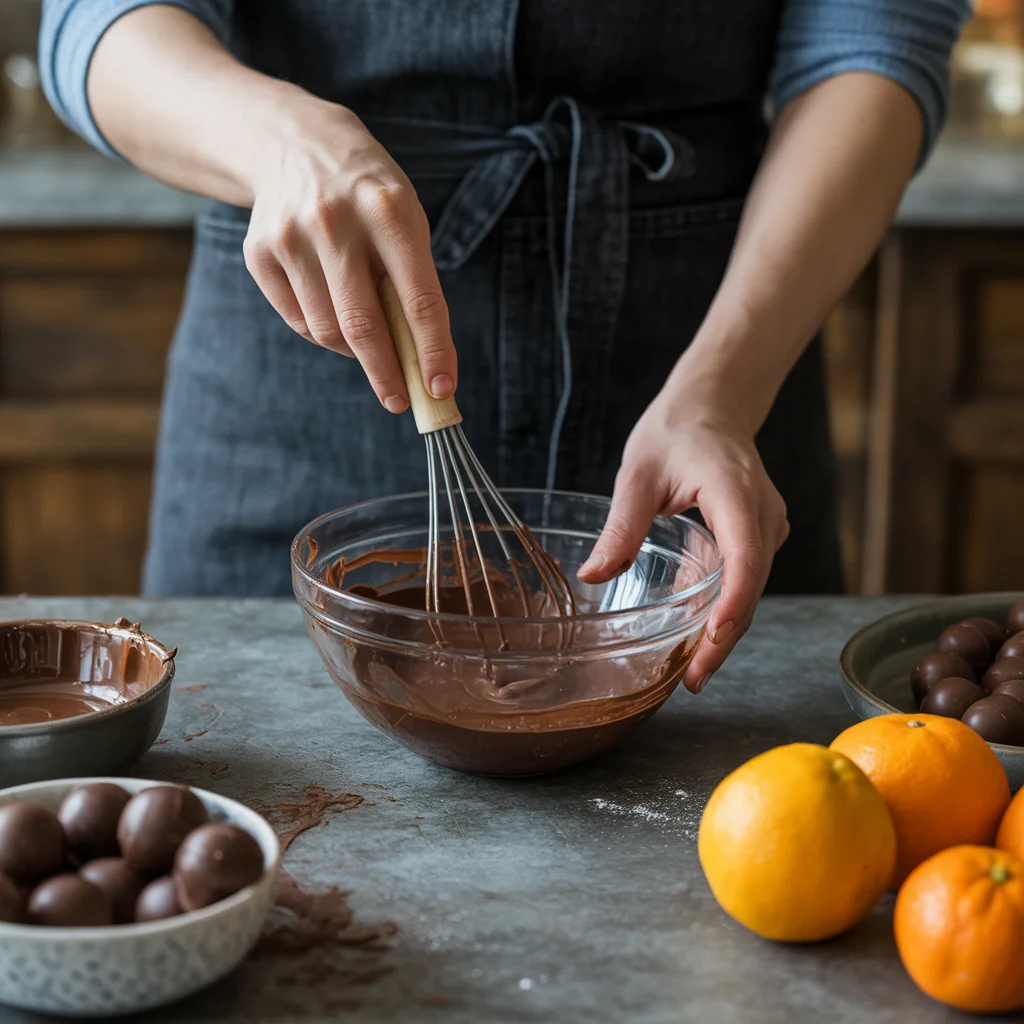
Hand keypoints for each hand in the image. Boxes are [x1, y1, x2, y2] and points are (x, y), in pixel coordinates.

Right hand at [242, 96, 455, 411]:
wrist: (291, 141)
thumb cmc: (367, 192)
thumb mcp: (404, 217)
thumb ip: (413, 281)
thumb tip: (418, 359)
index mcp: (388, 209)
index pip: (418, 299)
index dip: (433, 351)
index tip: (441, 388)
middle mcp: (335, 221)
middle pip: (363, 325)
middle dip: (387, 373)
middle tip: (400, 400)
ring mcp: (291, 237)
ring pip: (327, 330)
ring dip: (354, 351)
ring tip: (367, 339)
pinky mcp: (259, 252)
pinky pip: (299, 320)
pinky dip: (323, 332)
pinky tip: (333, 309)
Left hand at [577, 386, 789, 692]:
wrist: (712, 407)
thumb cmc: (675, 431)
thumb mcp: (637, 474)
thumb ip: (621, 526)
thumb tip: (594, 575)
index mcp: (734, 490)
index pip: (745, 555)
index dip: (733, 601)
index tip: (713, 639)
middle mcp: (762, 511)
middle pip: (751, 584)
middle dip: (725, 636)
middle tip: (693, 679)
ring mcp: (767, 524)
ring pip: (752, 587)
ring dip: (726, 628)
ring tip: (694, 670)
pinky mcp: (760, 534)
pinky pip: (747, 577)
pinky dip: (725, 607)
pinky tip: (699, 636)